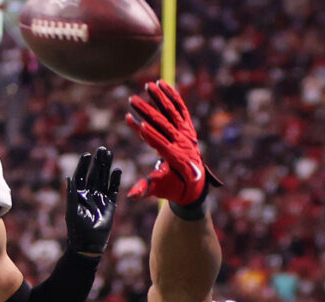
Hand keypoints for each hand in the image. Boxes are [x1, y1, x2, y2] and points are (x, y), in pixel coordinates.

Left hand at [64, 147, 120, 255]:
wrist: (88, 244)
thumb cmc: (77, 229)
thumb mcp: (71, 211)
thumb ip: (71, 195)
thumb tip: (69, 178)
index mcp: (78, 194)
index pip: (81, 175)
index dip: (84, 165)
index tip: (87, 155)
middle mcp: (90, 194)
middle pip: (94, 174)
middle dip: (98, 162)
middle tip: (102, 149)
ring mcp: (101, 198)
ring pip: (104, 179)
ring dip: (107, 167)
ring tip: (109, 154)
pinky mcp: (110, 205)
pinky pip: (113, 189)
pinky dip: (115, 180)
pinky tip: (117, 170)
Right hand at [125, 80, 221, 203]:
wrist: (194, 184)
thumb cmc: (174, 187)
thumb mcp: (160, 190)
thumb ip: (146, 189)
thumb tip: (130, 195)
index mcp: (176, 159)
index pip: (160, 143)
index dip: (147, 133)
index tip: (134, 121)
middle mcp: (183, 143)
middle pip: (164, 124)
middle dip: (147, 111)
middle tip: (131, 100)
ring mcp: (187, 133)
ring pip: (173, 112)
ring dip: (159, 98)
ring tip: (147, 85)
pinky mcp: (188, 127)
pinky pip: (181, 108)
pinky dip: (172, 96)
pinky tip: (162, 84)